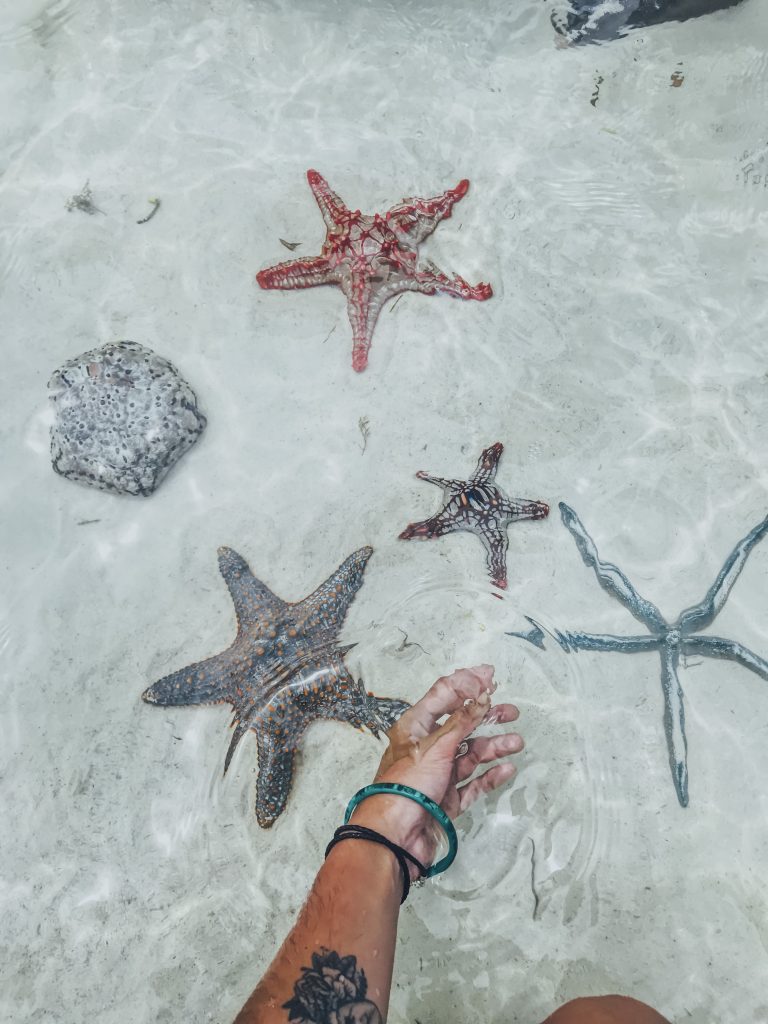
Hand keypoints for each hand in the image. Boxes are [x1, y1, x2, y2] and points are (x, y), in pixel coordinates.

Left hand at [350, 665, 522, 874]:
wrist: (395, 836)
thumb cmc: (406, 784)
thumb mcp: (435, 746)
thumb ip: (462, 721)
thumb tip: (481, 695)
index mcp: (415, 727)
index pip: (443, 697)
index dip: (467, 684)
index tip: (491, 676)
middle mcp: (427, 748)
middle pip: (461, 726)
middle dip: (486, 717)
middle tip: (512, 712)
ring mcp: (439, 774)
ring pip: (471, 755)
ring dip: (493, 747)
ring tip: (517, 743)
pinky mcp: (448, 799)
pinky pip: (473, 783)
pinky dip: (490, 775)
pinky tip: (507, 768)